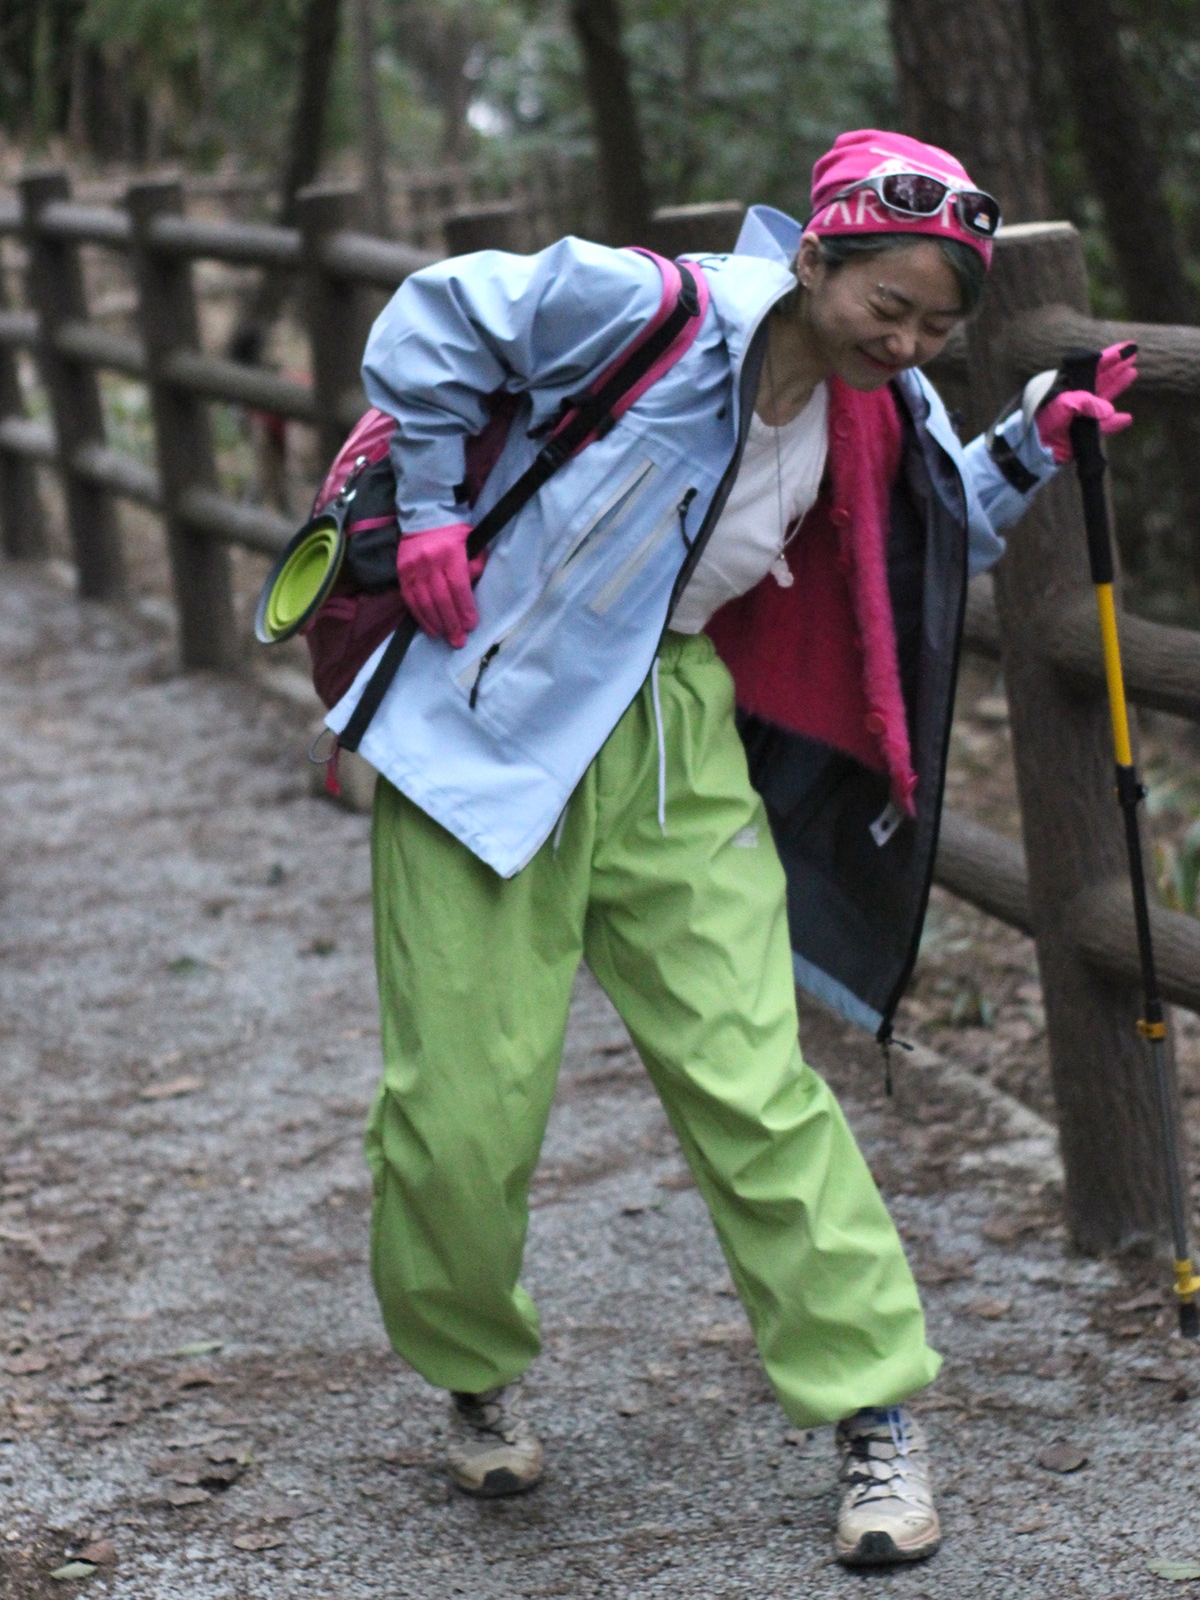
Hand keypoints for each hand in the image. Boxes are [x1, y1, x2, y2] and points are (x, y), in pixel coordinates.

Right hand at [396, 522, 485, 647]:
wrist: (424, 517)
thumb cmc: (453, 533)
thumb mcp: (472, 541)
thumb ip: (476, 564)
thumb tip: (474, 587)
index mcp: (451, 552)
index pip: (458, 586)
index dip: (464, 608)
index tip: (471, 625)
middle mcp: (430, 561)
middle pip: (442, 598)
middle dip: (452, 622)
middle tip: (459, 640)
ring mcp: (413, 568)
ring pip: (425, 602)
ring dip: (436, 623)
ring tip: (445, 637)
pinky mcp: (402, 574)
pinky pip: (411, 600)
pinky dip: (421, 618)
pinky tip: (431, 629)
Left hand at [1037, 342, 1137, 463]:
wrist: (1035, 446)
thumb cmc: (1044, 420)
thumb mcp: (1062, 405)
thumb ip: (1085, 403)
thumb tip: (1110, 410)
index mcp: (1071, 386)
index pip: (1094, 368)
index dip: (1110, 357)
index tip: (1127, 347)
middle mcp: (1079, 397)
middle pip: (1102, 378)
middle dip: (1117, 367)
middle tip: (1133, 354)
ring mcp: (1083, 413)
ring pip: (1106, 396)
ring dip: (1119, 385)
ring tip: (1132, 373)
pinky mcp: (1086, 431)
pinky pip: (1106, 426)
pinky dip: (1116, 423)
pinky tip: (1127, 418)